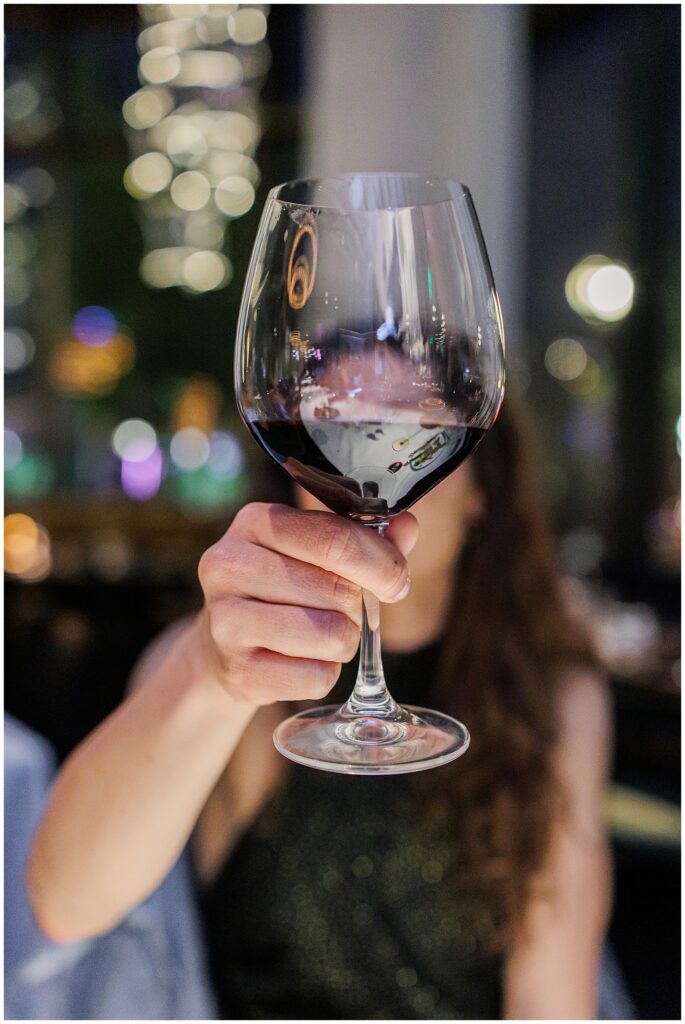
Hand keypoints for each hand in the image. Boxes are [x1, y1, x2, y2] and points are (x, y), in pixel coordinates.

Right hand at [197, 503, 417, 705]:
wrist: (224, 643)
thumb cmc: (284, 587)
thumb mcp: (317, 551)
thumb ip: (367, 537)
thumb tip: (406, 527)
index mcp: (255, 522)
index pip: (336, 539)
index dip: (382, 564)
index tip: (396, 582)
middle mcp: (229, 565)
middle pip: (338, 591)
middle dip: (357, 607)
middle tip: (339, 610)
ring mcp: (225, 620)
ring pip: (332, 635)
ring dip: (343, 640)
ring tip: (320, 633)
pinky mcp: (236, 671)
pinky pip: (317, 677)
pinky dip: (324, 673)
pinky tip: (301, 660)